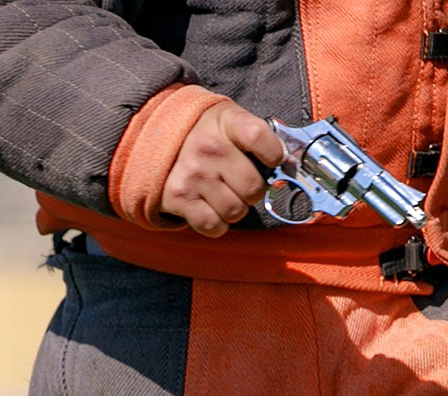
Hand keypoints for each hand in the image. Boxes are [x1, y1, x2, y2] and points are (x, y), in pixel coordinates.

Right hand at [160, 100, 285, 235]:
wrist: (157, 137)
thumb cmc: (206, 132)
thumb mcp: (229, 118)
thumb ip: (258, 135)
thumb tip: (290, 161)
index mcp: (225, 122)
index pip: (259, 137)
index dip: (273, 154)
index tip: (272, 159)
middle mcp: (209, 149)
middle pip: (253, 187)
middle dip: (253, 191)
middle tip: (242, 183)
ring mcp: (193, 175)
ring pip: (236, 211)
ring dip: (236, 209)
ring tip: (225, 195)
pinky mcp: (179, 199)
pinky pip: (213, 226)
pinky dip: (218, 224)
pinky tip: (213, 209)